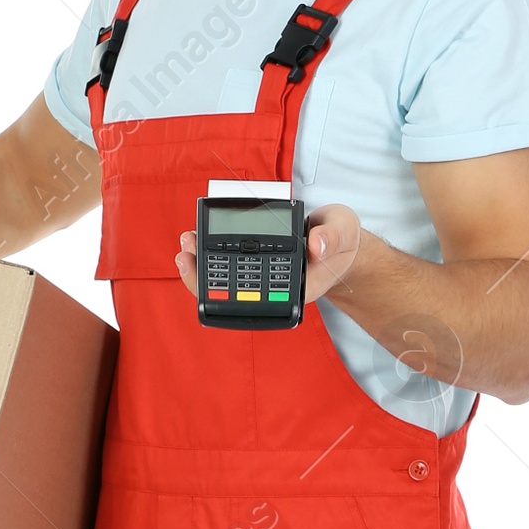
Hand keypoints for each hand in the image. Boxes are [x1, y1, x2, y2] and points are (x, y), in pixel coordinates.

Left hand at [174, 203, 363, 300]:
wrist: (338, 241)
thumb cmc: (340, 239)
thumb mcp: (342, 231)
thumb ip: (333, 237)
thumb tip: (316, 244)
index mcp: (296, 289)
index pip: (259, 297)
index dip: (230, 291)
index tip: (212, 273)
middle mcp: (274, 288)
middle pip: (233, 294)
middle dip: (204, 276)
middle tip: (186, 254)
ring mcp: (263, 278)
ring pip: (226, 281)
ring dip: (202, 264)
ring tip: (185, 243)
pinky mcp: (256, 264)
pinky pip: (228, 265)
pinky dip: (210, 253)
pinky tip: (195, 241)